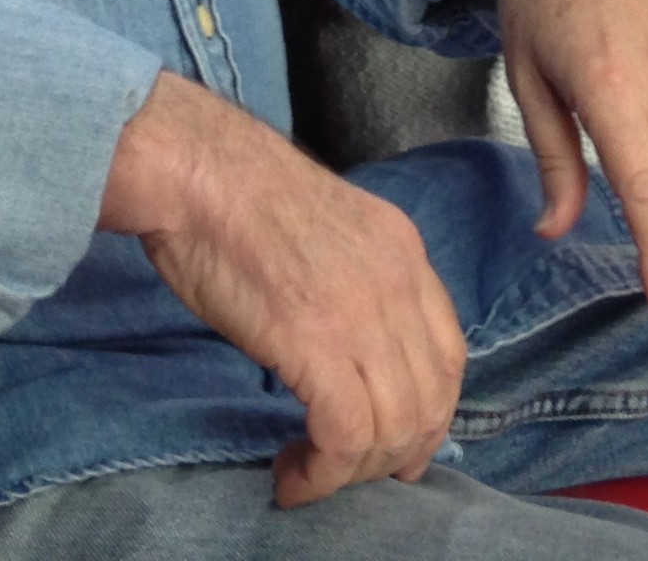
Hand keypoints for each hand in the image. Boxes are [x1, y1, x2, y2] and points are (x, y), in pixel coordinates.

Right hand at [101, 72, 465, 507]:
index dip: (432, 411)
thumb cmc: (236, 193)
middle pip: (430, 397)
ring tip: (312, 474)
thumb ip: (354, 279)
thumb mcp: (328, 228)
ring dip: (356, 471)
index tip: (402, 444)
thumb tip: (346, 342)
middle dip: (400, 452)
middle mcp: (398, 282)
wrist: (198, 170)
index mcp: (404, 248)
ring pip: (395, 426)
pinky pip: (346, 434)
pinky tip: (293, 476)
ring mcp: (363, 312)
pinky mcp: (317, 342)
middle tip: (357, 474)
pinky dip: (324, 473)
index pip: (449, 351)